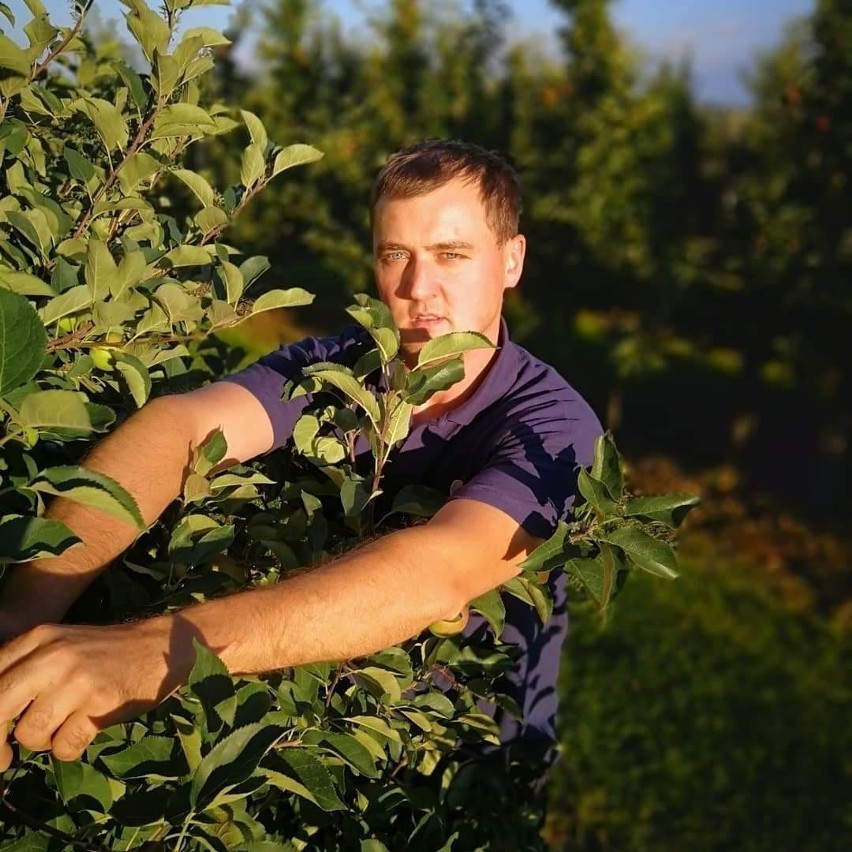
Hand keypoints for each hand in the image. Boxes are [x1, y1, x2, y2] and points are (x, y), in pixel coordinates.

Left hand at [0, 619, 180, 769]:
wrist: (161, 645)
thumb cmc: (105, 652)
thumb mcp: (59, 645)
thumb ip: (23, 669)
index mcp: (38, 638)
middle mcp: (53, 655)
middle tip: (4, 758)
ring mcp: (77, 678)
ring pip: (29, 734)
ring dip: (44, 741)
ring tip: (64, 725)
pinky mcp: (101, 702)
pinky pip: (63, 747)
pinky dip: (70, 748)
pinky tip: (85, 730)